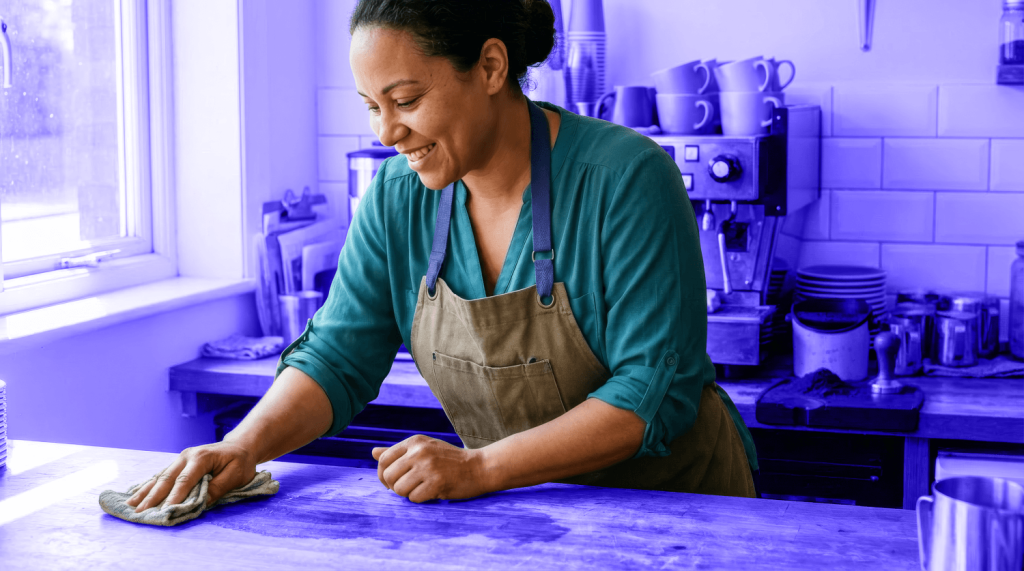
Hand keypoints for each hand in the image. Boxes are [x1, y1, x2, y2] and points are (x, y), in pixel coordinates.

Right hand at [125, 441, 256, 512]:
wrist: (240, 446)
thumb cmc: (240, 462)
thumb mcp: (236, 475)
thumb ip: (217, 488)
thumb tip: (199, 502)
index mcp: (201, 458)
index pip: (184, 481)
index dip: (173, 497)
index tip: (164, 511)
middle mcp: (186, 456)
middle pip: (166, 479)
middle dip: (152, 497)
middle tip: (139, 513)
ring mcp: (180, 459)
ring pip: (160, 477)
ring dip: (145, 492)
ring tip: (130, 505)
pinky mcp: (178, 463)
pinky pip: (161, 475)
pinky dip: (148, 485)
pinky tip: (136, 494)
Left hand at [372, 435, 490, 502]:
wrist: (479, 467)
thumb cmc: (449, 460)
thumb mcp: (424, 449)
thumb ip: (399, 452)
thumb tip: (373, 452)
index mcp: (414, 441)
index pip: (383, 459)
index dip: (383, 474)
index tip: (391, 482)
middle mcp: (419, 451)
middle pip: (388, 476)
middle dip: (394, 487)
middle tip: (409, 487)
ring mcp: (428, 467)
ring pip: (399, 489)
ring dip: (408, 494)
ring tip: (422, 488)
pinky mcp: (436, 483)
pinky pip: (414, 498)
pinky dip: (421, 499)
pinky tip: (432, 492)